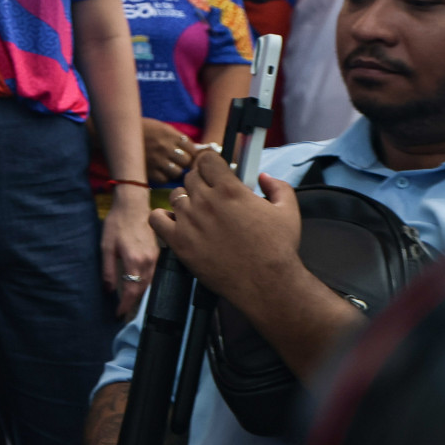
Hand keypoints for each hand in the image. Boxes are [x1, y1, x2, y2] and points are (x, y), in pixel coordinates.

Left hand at [103, 189, 157, 318]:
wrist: (133, 206)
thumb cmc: (117, 224)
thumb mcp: (106, 246)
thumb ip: (108, 270)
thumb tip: (108, 290)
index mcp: (135, 261)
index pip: (131, 290)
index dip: (125, 304)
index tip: (118, 314)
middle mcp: (148, 262)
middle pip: (142, 289)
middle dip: (132, 302)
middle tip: (122, 311)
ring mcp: (155, 258)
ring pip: (149, 283)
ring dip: (139, 294)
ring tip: (128, 302)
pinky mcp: (158, 254)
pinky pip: (153, 275)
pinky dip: (145, 283)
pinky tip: (138, 286)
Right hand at [142, 118, 198, 184]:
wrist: (116, 133)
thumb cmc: (141, 129)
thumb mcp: (160, 127)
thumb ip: (177, 137)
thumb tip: (195, 149)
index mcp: (169, 134)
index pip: (192, 148)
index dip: (191, 152)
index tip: (186, 154)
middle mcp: (165, 147)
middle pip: (186, 161)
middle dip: (184, 162)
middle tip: (177, 161)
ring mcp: (156, 160)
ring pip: (177, 172)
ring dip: (174, 170)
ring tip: (167, 167)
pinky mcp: (148, 171)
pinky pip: (164, 179)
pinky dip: (164, 177)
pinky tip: (158, 171)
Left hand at [151, 150, 304, 316]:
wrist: (267, 284)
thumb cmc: (278, 249)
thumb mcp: (288, 211)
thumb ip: (278, 187)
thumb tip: (263, 176)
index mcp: (229, 190)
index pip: (206, 159)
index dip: (212, 164)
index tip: (216, 172)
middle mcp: (205, 201)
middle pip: (191, 177)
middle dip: (202, 182)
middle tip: (212, 196)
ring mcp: (189, 221)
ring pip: (176, 195)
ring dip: (186, 200)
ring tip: (199, 213)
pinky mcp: (178, 242)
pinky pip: (156, 218)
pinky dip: (163, 217)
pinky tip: (176, 222)